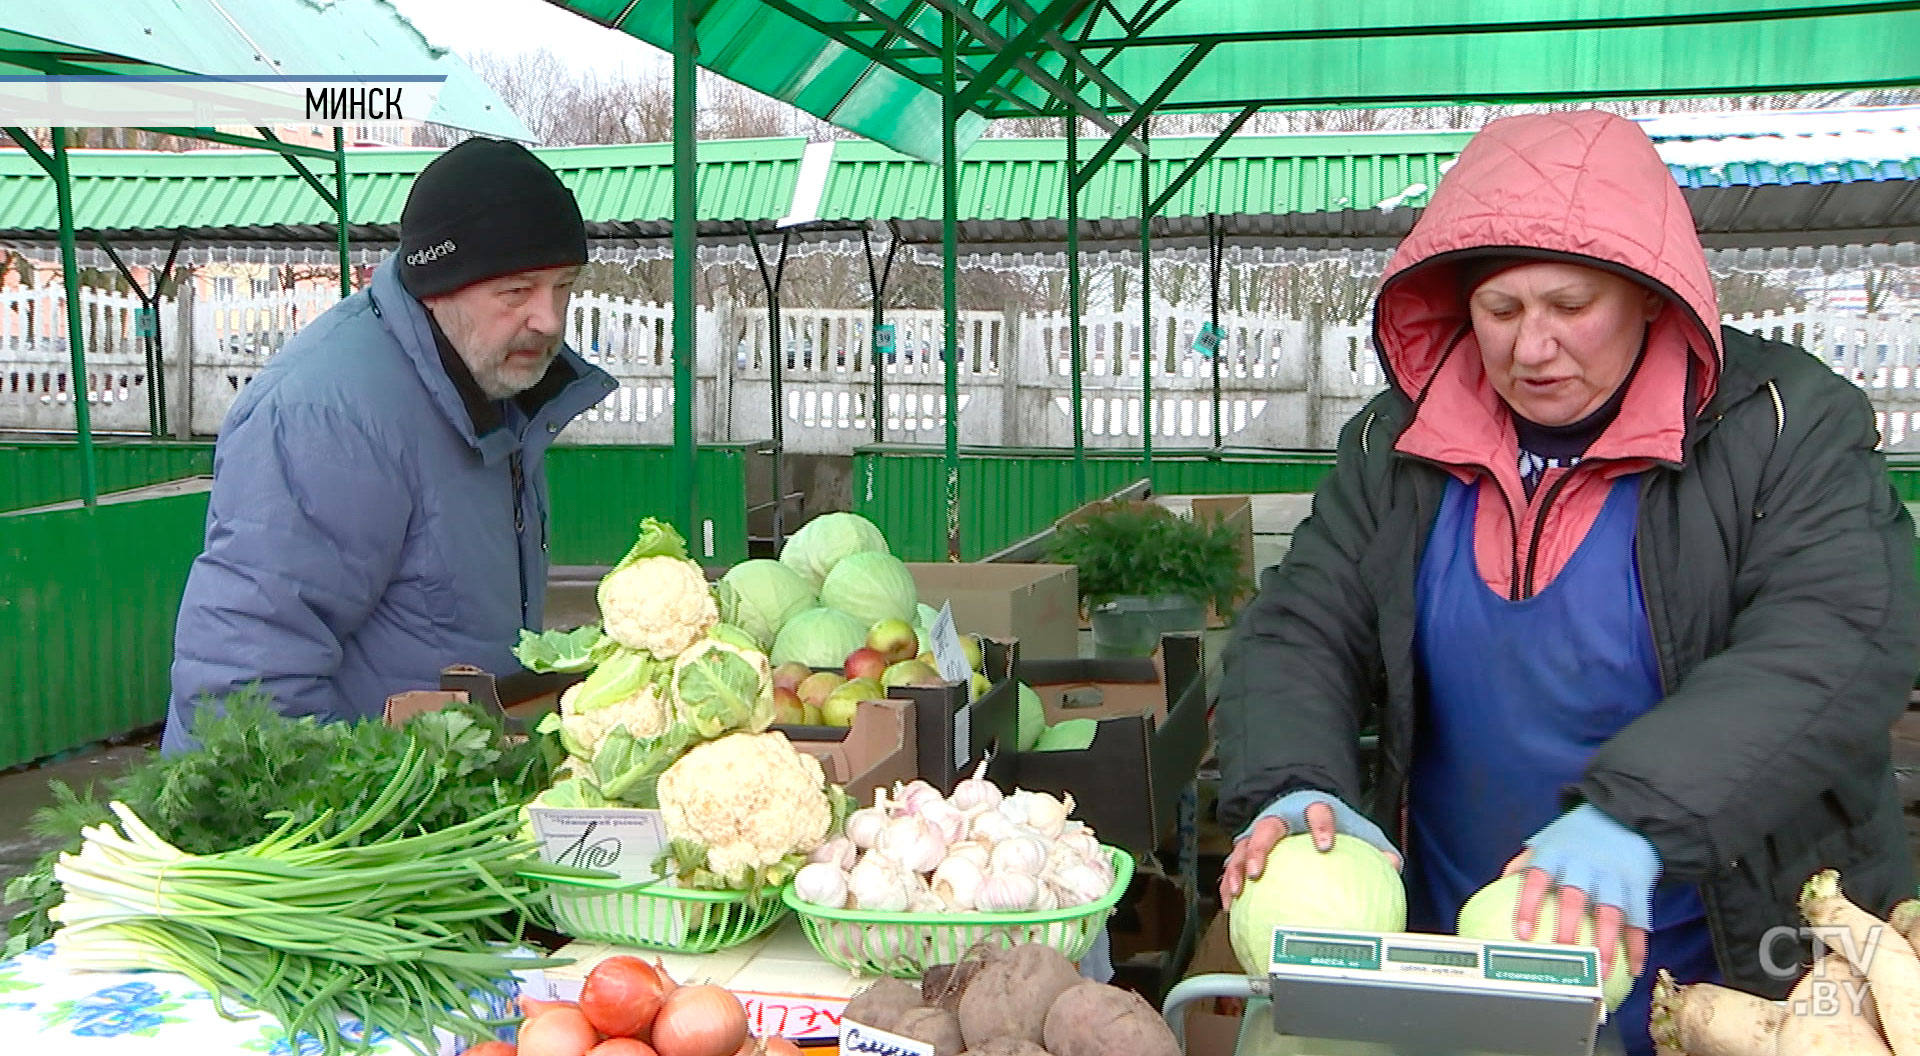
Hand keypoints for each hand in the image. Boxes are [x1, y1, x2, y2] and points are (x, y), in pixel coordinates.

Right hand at [1220, 791, 1401, 909]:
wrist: (1297, 803)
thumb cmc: (1327, 821)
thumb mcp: (1355, 829)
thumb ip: (1373, 847)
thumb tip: (1392, 864)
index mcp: (1311, 807)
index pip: (1317, 811)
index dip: (1319, 826)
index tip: (1324, 845)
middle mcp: (1282, 815)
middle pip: (1267, 826)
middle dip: (1260, 847)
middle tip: (1259, 871)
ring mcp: (1261, 830)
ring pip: (1243, 844)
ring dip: (1238, 868)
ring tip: (1237, 891)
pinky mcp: (1248, 845)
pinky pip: (1235, 864)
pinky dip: (1229, 883)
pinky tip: (1230, 905)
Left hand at [1502, 804, 1658, 979]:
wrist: (1625, 815)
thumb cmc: (1576, 835)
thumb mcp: (1547, 839)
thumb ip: (1524, 862)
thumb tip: (1497, 888)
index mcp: (1556, 853)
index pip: (1537, 879)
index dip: (1529, 906)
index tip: (1522, 934)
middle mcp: (1585, 864)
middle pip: (1575, 897)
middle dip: (1568, 927)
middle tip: (1562, 957)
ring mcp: (1614, 875)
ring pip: (1611, 913)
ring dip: (1606, 944)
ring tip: (1599, 973)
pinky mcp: (1639, 885)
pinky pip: (1639, 919)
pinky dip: (1636, 946)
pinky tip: (1631, 970)